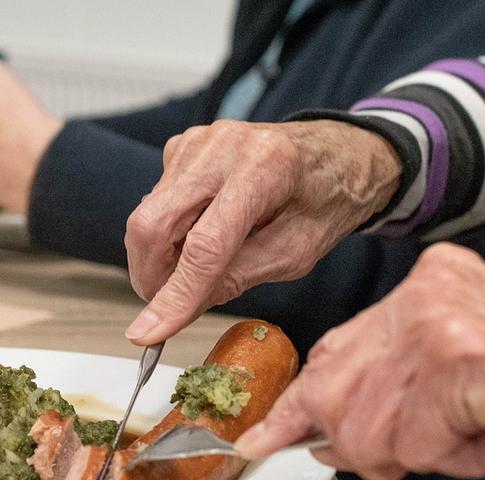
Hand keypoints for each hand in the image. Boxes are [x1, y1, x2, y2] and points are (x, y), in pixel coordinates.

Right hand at [123, 120, 400, 344]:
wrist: (336, 152)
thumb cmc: (325, 201)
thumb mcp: (294, 254)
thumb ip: (237, 278)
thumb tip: (178, 311)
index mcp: (267, 168)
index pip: (205, 244)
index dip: (175, 294)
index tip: (150, 333)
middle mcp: (225, 145)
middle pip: (153, 222)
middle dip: (150, 275)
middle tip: (166, 306)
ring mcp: (199, 141)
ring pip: (148, 215)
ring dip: (162, 256)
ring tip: (201, 264)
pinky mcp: (183, 145)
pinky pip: (155, 201)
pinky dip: (169, 233)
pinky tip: (201, 234)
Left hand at [234, 244, 484, 479]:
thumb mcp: (458, 387)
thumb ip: (392, 390)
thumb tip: (322, 436)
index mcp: (431, 282)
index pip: (335, 348)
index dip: (301, 403)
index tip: (262, 436)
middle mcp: (428, 288)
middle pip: (335, 387)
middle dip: (360, 441)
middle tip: (425, 447)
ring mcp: (439, 318)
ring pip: (364, 425)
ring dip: (416, 455)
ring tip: (479, 437)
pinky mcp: (456, 358)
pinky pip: (409, 443)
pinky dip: (449, 460)